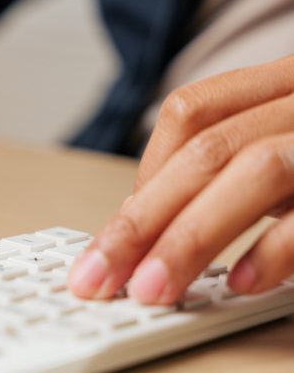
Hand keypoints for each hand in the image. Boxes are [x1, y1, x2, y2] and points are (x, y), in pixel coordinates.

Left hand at [69, 54, 293, 303]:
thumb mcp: (287, 143)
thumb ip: (228, 167)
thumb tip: (139, 214)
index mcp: (281, 82)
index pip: (190, 114)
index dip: (145, 177)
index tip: (109, 241)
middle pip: (206, 150)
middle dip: (140, 222)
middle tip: (98, 280)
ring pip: (253, 169)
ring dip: (191, 238)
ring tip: (152, 290)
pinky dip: (274, 248)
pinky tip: (241, 284)